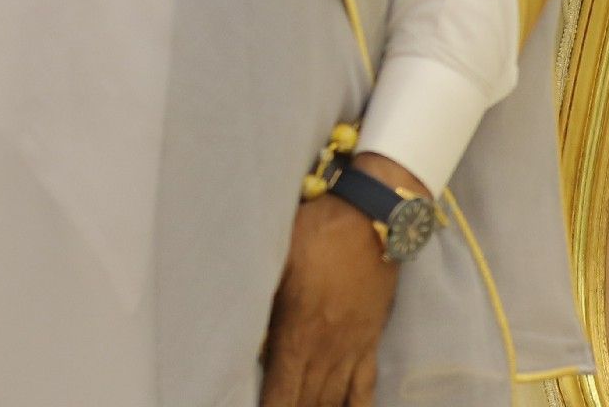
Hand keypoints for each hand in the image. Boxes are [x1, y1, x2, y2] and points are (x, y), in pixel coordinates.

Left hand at [260, 153, 420, 405]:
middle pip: (306, 403)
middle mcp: (324, 351)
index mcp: (296, 334)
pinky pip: (364, 390)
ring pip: (333, 401)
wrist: (372, 219)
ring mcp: (351, 350)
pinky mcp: (370, 342)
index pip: (280, 393)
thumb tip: (236, 323)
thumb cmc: (317, 232)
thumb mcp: (277, 257)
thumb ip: (259, 295)